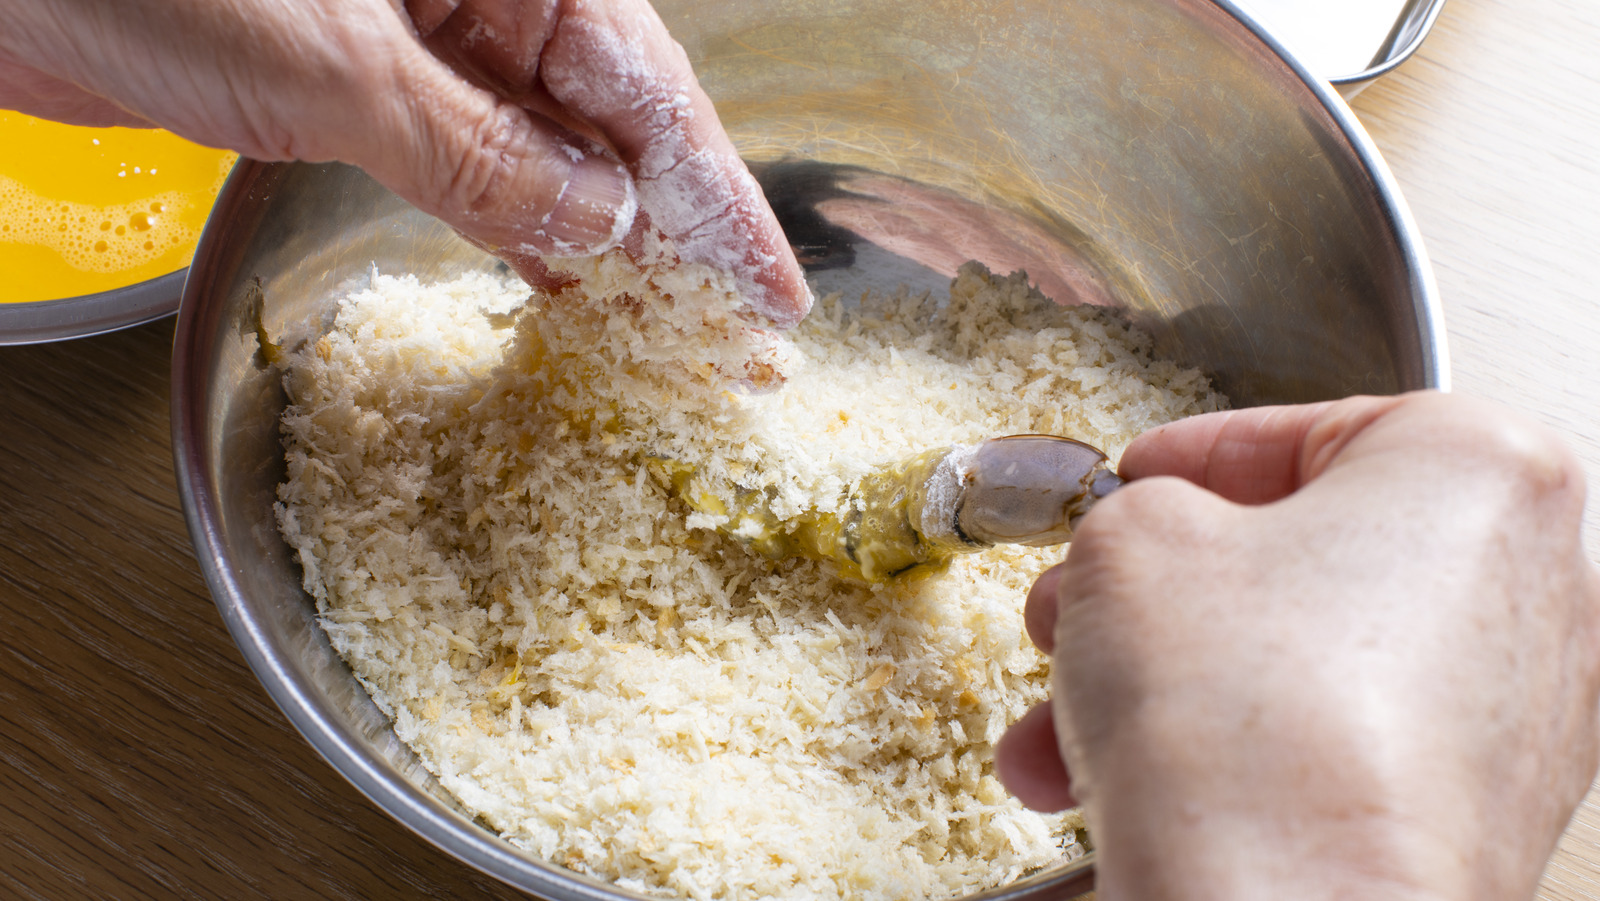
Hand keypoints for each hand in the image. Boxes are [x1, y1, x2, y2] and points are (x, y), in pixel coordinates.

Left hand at [0, 0, 809, 325]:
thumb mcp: (340, 65)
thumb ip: (482, 156)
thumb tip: (599, 222)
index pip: (644, 81)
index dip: (716, 193)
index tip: (770, 284)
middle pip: (606, 117)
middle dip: (671, 224)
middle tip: (734, 324)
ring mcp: (411, 37)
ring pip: (539, 146)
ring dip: (599, 234)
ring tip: (664, 317)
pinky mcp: (348, 84)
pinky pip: (462, 162)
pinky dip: (512, 223)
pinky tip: (558, 275)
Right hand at [996, 392, 1599, 900]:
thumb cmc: (1249, 724)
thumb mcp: (1130, 543)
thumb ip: (1138, 509)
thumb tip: (1148, 543)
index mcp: (1480, 471)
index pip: (1309, 429)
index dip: (1189, 457)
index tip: (1134, 482)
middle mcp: (1532, 588)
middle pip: (1302, 560)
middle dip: (1159, 593)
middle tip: (1085, 605)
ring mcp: (1521, 717)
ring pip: (1302, 664)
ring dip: (1167, 684)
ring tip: (1070, 727)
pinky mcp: (1479, 818)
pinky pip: (1332, 749)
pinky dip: (1233, 753)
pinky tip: (1127, 782)